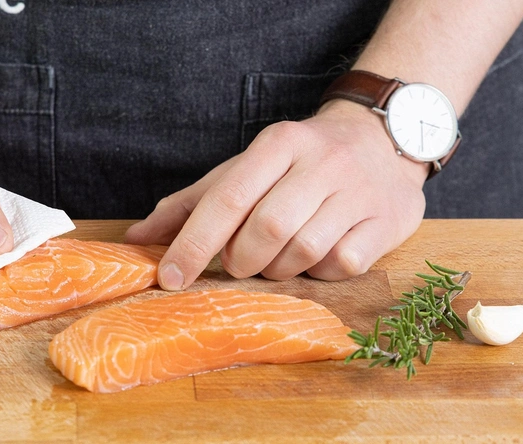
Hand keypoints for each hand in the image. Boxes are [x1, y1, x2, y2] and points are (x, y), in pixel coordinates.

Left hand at [125, 100, 428, 288]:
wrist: (380, 141)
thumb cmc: (296, 164)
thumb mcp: (242, 171)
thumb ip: (190, 204)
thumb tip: (135, 240)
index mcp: (278, 143)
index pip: (227, 198)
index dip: (194, 243)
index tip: (169, 277)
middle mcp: (321, 162)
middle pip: (266, 229)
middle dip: (241, 259)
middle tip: (238, 262)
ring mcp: (358, 191)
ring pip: (304, 251)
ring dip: (279, 268)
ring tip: (278, 256)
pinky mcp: (387, 220)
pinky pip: (342, 265)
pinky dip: (320, 272)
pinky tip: (318, 255)